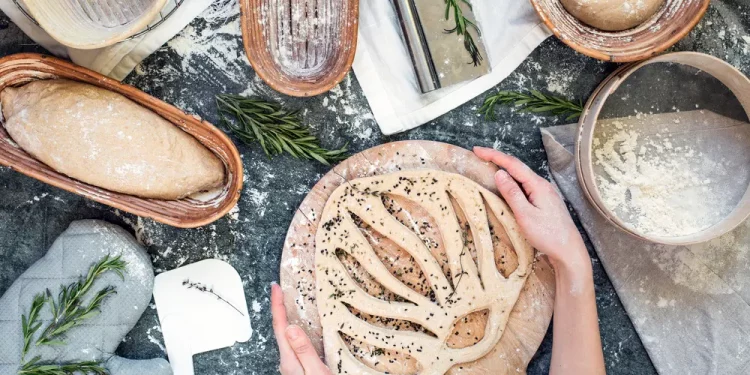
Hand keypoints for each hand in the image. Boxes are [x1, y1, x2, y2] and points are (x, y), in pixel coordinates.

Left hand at [271, 283, 331, 374]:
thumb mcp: (316, 372)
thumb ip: (303, 351)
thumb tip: (290, 328)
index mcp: (289, 360)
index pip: (280, 327)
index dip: (277, 305)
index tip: (275, 287)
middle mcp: (288, 361)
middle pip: (280, 329)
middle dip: (279, 308)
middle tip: (281, 290)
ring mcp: (293, 365)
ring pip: (287, 335)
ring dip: (287, 317)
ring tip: (289, 302)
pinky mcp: (300, 366)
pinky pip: (295, 343)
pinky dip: (295, 329)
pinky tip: (301, 326)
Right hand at [473, 147, 588, 271]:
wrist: (569, 251)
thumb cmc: (548, 235)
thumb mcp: (525, 215)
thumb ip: (512, 193)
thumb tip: (499, 173)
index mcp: (538, 185)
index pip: (513, 164)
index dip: (493, 155)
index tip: (477, 150)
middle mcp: (542, 185)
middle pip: (517, 167)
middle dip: (498, 160)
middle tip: (479, 157)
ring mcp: (544, 193)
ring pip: (521, 177)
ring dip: (505, 171)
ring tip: (488, 169)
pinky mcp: (544, 201)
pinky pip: (525, 186)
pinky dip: (512, 183)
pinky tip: (506, 187)